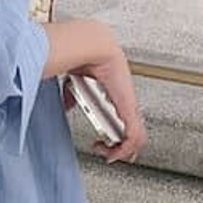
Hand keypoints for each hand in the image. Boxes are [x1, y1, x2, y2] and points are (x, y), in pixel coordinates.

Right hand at [82, 42, 146, 165]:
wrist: (93, 47)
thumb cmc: (85, 57)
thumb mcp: (75, 83)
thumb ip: (72, 96)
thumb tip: (66, 106)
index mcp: (115, 95)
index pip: (124, 120)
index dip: (117, 136)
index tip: (101, 143)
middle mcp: (124, 101)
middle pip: (133, 132)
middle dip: (121, 148)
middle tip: (107, 153)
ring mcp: (128, 106)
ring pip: (137, 138)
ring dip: (123, 151)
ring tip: (109, 155)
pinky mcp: (129, 108)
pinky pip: (135, 136)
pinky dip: (126, 149)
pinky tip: (116, 153)